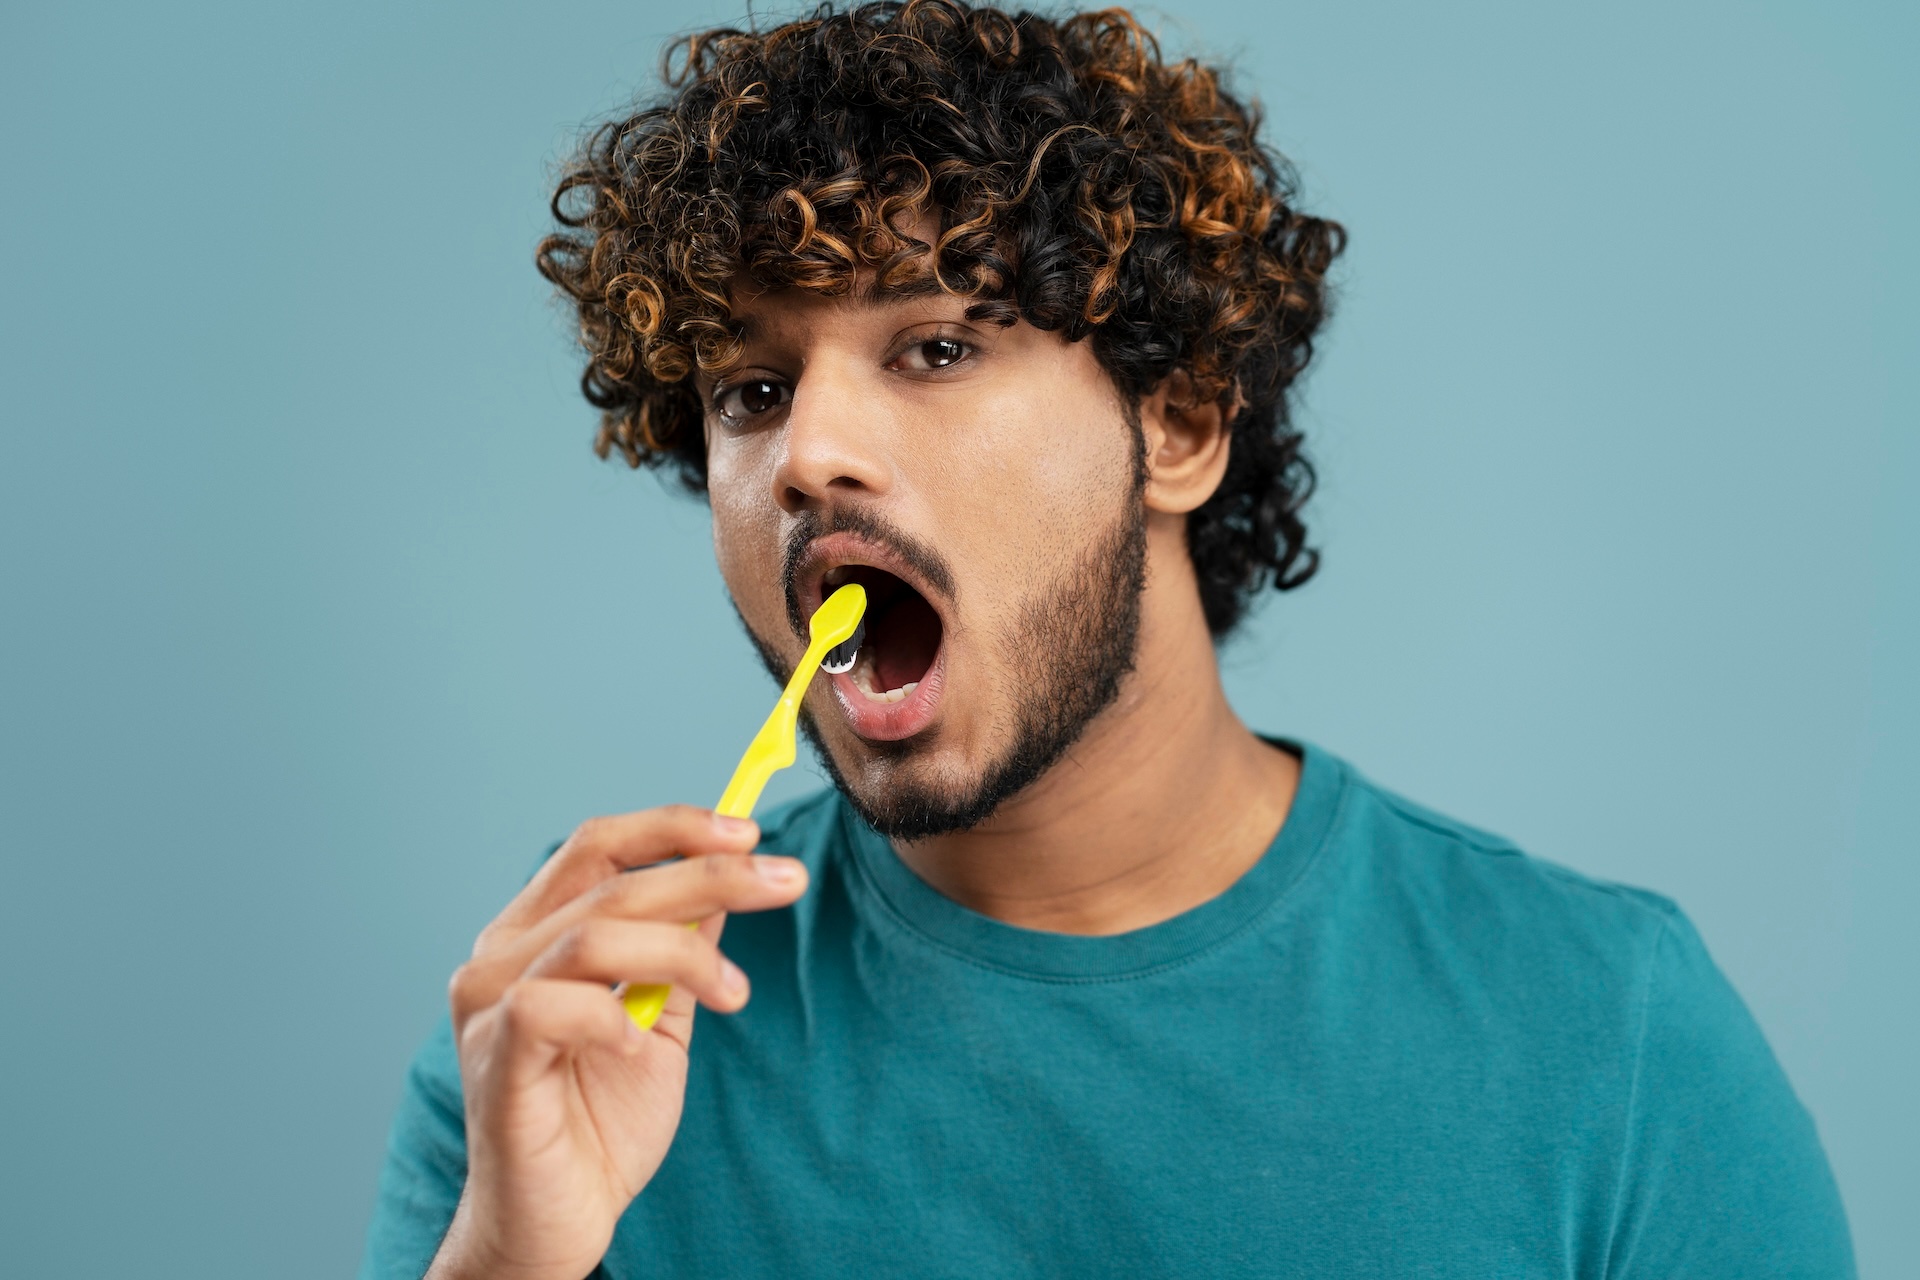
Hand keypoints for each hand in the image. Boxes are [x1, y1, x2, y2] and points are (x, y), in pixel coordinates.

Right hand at [425, 806, 808, 1279]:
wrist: (559, 1222)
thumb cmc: (600, 1119)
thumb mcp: (659, 1015)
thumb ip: (680, 946)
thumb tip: (731, 873)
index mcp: (533, 934)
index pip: (599, 845)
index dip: (675, 828)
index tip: (752, 833)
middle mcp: (498, 957)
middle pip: (612, 881)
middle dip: (710, 875)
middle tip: (785, 882)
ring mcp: (487, 1007)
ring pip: (593, 933)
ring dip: (684, 951)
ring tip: (736, 993)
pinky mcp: (493, 1061)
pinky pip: (552, 1006)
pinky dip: (613, 1015)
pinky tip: (641, 1048)